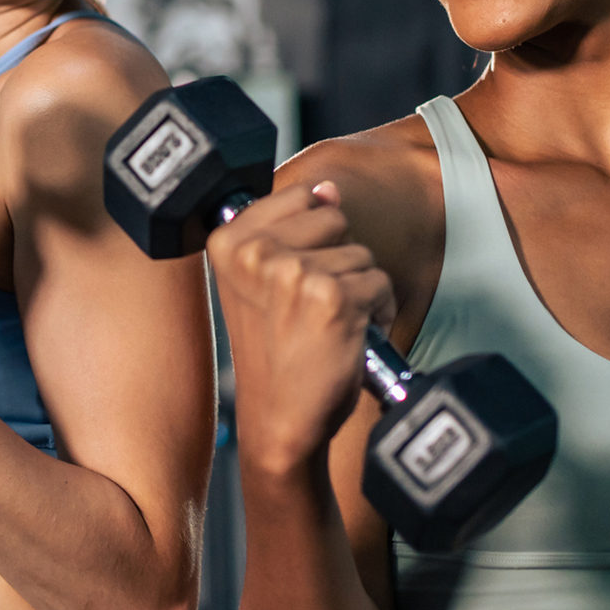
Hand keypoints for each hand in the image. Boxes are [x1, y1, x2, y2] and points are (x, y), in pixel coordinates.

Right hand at [208, 181, 395, 474]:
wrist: (279, 420)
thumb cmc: (274, 353)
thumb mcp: (262, 281)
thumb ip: (289, 227)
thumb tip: (328, 189)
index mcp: (228, 241)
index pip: (299, 196)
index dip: (310, 236)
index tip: (292, 277)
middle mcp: (256, 252)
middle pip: (333, 219)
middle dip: (337, 259)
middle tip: (312, 305)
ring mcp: (293, 273)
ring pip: (361, 253)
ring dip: (358, 289)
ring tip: (328, 325)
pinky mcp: (333, 298)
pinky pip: (380, 282)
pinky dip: (377, 311)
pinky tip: (349, 336)